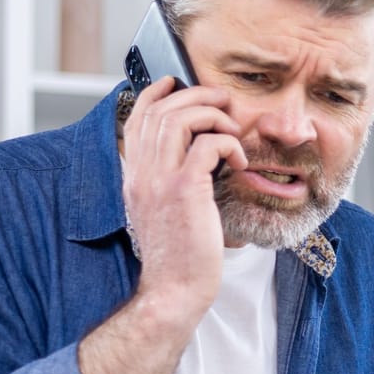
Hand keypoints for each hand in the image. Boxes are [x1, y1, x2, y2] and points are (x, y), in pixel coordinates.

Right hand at [120, 76, 247, 320]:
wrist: (171, 291)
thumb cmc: (176, 257)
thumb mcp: (161, 212)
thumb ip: (167, 183)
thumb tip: (193, 158)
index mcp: (134, 176)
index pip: (136, 119)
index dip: (155, 93)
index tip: (174, 82)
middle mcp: (141, 173)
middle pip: (161, 110)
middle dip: (195, 95)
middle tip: (221, 100)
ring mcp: (160, 180)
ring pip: (182, 119)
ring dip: (214, 115)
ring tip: (233, 129)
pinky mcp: (185, 191)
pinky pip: (208, 145)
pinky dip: (229, 144)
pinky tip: (239, 162)